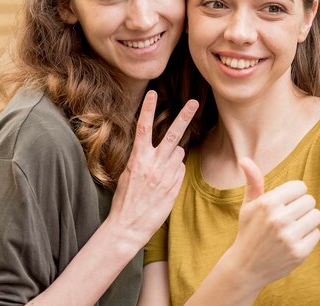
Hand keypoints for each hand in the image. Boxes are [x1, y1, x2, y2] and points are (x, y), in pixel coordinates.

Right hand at [107, 92, 198, 248]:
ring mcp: (166, 175)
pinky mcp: (175, 186)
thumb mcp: (129, 173)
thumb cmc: (125, 200)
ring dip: (174, 155)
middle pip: (172, 134)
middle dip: (184, 116)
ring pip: (178, 152)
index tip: (152, 93)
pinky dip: (175, 171)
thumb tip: (162, 149)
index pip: (143, 127)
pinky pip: (180, 169)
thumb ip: (144, 158)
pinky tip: (165, 183)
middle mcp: (154, 164)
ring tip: (161, 171)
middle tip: (193, 102)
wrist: (128, 227)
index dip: (147, 108)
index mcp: (138, 158)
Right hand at [226, 158, 319, 287]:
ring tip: (293, 226)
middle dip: (301, 206)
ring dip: (307, 219)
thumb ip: (253, 180)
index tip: (286, 202)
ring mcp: (290, 237)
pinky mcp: (299, 253)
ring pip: (316, 215)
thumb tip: (244, 159)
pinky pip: (316, 233)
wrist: (246, 267)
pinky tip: (294, 240)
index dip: (294, 193)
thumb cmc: (249, 230)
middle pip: (309, 200)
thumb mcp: (248, 204)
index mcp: (267, 203)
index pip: (300, 186)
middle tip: (289, 215)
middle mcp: (279, 219)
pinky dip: (308, 236)